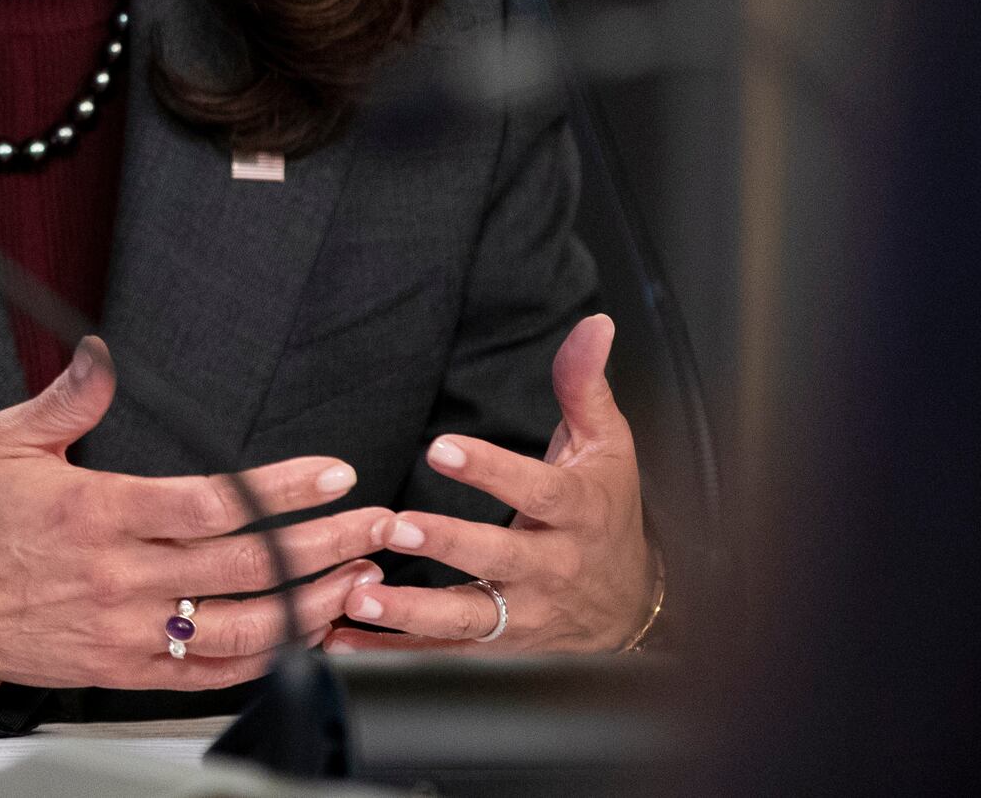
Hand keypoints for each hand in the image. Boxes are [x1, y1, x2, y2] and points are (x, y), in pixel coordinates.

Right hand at [0, 336, 384, 690]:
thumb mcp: (6, 440)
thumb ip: (69, 398)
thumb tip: (102, 353)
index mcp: (97, 514)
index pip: (213, 503)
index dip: (283, 491)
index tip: (334, 475)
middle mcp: (118, 579)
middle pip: (245, 568)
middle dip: (323, 545)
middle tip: (374, 526)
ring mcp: (124, 633)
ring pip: (238, 629)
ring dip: (309, 606)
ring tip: (358, 581)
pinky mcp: (121, 672)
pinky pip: (208, 674)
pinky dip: (265, 660)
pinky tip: (304, 638)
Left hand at [330, 314, 654, 653]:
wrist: (636, 606)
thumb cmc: (609, 514)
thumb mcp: (607, 445)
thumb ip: (585, 384)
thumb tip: (594, 324)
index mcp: (576, 513)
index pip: (536, 490)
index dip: (491, 470)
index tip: (442, 450)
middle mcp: (550, 570)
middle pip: (496, 560)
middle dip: (444, 545)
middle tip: (392, 527)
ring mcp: (524, 617)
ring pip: (467, 620)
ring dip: (409, 613)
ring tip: (358, 596)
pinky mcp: (499, 649)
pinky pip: (443, 657)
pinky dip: (392, 654)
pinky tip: (344, 640)